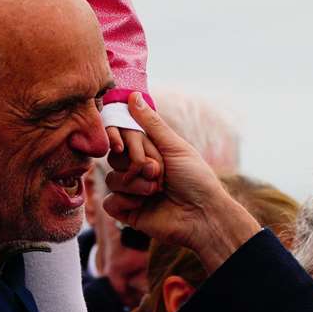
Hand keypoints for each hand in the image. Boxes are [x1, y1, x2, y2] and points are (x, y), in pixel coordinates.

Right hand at [102, 95, 259, 272]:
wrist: (202, 216)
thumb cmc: (195, 179)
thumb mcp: (174, 146)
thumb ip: (151, 123)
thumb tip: (133, 95)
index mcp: (149, 152)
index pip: (122, 138)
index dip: (119, 139)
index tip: (122, 145)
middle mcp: (137, 170)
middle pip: (114, 158)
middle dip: (136, 164)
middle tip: (158, 172)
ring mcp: (131, 191)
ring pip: (111, 179)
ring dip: (135, 185)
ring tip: (157, 190)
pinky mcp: (127, 211)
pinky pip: (109, 201)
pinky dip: (125, 201)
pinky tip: (143, 204)